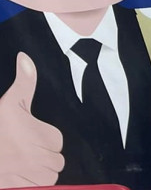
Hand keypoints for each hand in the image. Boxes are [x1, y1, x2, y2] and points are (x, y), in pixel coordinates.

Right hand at [0, 52, 64, 187]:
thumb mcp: (10, 103)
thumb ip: (25, 82)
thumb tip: (25, 57)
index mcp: (46, 136)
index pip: (57, 143)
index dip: (42, 142)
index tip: (25, 139)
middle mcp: (42, 159)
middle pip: (55, 163)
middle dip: (41, 160)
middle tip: (19, 153)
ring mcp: (31, 177)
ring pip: (48, 179)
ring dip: (37, 175)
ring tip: (17, 166)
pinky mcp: (19, 189)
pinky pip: (37, 189)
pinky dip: (30, 186)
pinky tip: (17, 178)